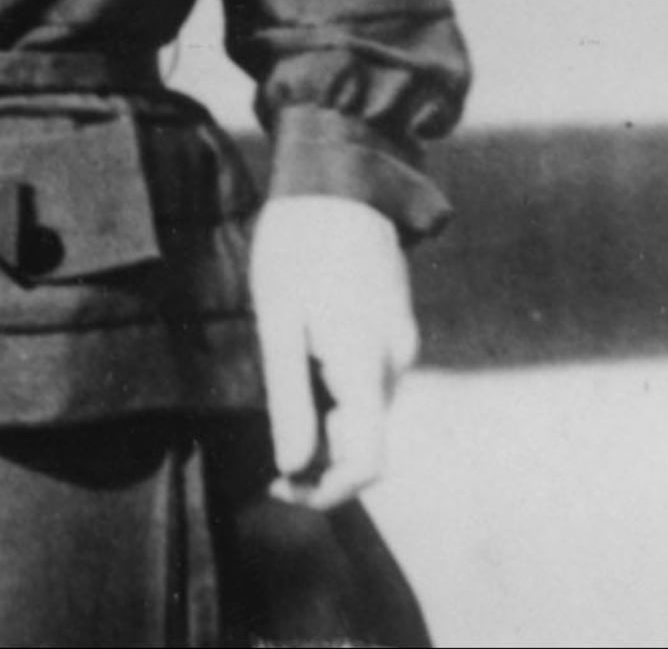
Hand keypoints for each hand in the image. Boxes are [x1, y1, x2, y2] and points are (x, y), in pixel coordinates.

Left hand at [250, 191, 416, 508]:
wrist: (340, 177)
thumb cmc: (297, 244)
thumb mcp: (277, 318)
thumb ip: (288, 395)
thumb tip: (293, 466)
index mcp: (366, 362)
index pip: (367, 463)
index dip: (327, 491)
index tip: (279, 486)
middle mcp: (396, 360)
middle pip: (366, 442)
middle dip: (320, 460)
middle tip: (266, 454)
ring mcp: (402, 343)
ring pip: (368, 412)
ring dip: (328, 424)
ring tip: (278, 388)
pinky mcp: (395, 327)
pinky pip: (370, 381)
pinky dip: (339, 393)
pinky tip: (303, 360)